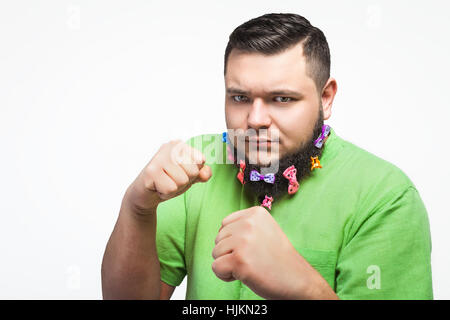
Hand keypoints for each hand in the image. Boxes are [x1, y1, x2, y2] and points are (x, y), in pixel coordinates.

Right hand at [124, 139, 211, 214]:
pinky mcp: (151, 171)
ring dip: (174, 188)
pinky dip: (165, 193)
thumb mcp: (189, 177)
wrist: (144, 194)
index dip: (192, 174)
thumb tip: (206, 172)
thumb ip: (202, 173)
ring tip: (163, 183)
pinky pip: (171, 188)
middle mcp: (169, 147)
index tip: (179, 174)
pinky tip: (157, 188)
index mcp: (180, 145)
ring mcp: (159, 158)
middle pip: (193, 172)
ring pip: (182, 181)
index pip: (201, 161)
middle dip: (184, 182)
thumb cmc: (167, 181)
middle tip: (170, 180)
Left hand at [212, 206, 335, 298]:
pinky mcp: (239, 261)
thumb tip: (221, 231)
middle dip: (230, 252)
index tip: (251, 248)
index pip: (225, 224)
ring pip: (216, 253)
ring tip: (249, 266)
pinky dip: (225, 276)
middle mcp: (249, 223)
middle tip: (252, 259)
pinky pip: (216, 267)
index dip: (233, 240)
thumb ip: (244, 225)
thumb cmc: (278, 258)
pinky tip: (244, 275)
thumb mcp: (265, 230)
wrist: (297, 280)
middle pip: (218, 238)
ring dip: (228, 264)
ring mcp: (243, 241)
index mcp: (256, 213)